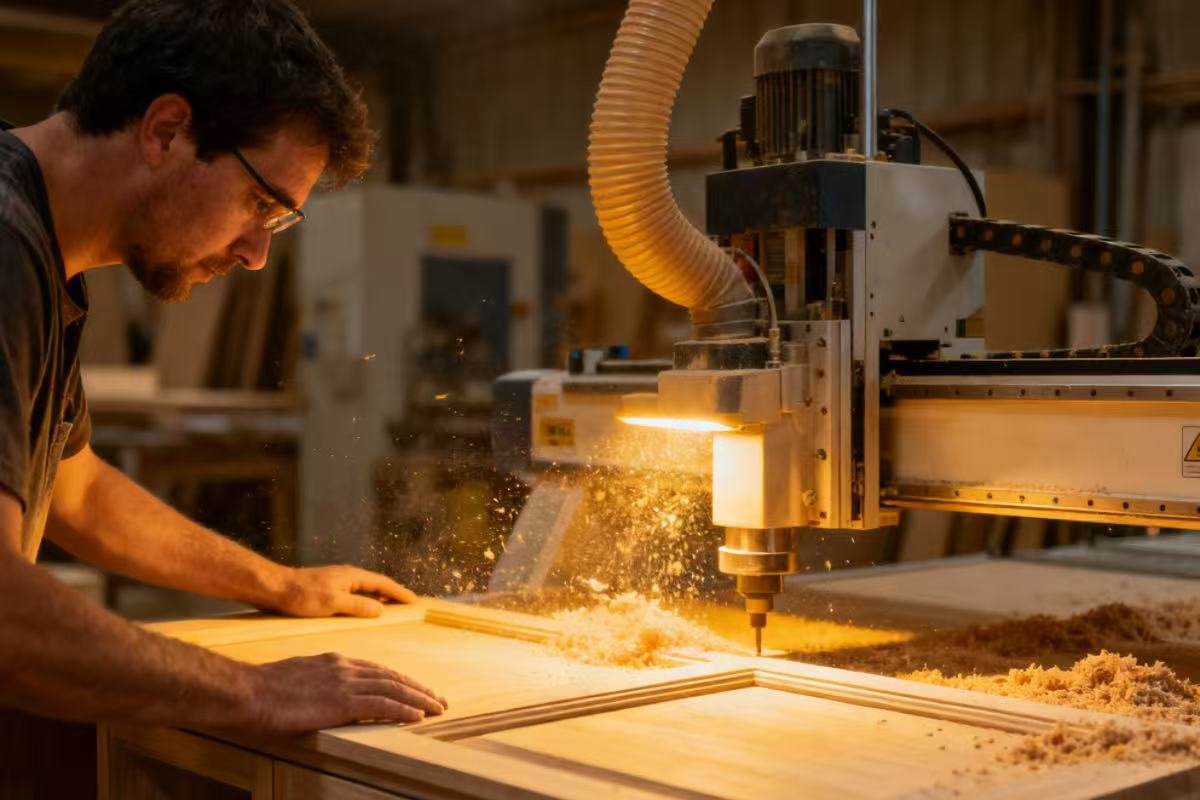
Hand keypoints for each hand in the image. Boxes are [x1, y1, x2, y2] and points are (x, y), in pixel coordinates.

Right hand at [246, 652, 447, 734]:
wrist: (247, 691)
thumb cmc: (261, 690)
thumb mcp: (294, 679)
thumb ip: (315, 684)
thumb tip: (321, 697)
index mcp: (334, 661)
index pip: (377, 670)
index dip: (400, 680)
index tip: (415, 688)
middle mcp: (345, 667)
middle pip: (392, 676)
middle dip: (417, 688)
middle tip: (437, 699)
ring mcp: (345, 682)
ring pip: (394, 688)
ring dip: (419, 699)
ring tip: (437, 708)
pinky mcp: (342, 701)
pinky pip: (383, 705)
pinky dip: (404, 710)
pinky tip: (418, 716)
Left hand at [271, 565, 417, 617]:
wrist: (275, 588)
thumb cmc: (302, 595)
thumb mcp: (333, 602)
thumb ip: (358, 606)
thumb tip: (381, 610)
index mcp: (352, 576)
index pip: (383, 583)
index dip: (399, 592)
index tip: (414, 601)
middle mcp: (347, 575)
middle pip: (376, 584)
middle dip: (393, 593)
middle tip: (407, 603)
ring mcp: (338, 580)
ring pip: (365, 588)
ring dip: (379, 597)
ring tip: (390, 607)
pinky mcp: (328, 587)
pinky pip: (355, 593)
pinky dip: (365, 600)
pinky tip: (362, 608)